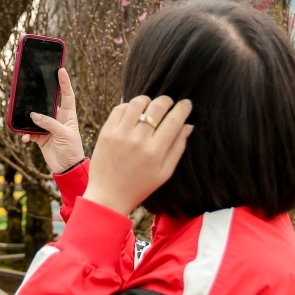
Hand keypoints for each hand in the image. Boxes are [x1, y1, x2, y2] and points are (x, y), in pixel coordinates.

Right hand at [22, 68, 84, 172]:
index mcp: (68, 116)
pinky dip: (26, 134)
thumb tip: (34, 116)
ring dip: (29, 119)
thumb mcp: (64, 134)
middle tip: (33, 88)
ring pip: (35, 117)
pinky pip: (30, 132)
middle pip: (48, 104)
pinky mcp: (41, 138)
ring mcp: (48, 128)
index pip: (67, 95)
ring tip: (25, 119)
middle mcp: (58, 119)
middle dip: (40, 97)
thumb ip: (50, 123)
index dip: (65, 83)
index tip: (61, 70)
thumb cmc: (72, 150)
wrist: (67, 168)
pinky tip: (25, 138)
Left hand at [83, 95, 192, 215]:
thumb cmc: (140, 186)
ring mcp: (119, 134)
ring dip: (148, 100)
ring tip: (150, 107)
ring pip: (137, 103)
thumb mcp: (164, 172)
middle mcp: (137, 140)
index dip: (183, 108)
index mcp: (155, 152)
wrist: (108, 194)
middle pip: (157, 107)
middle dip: (167, 101)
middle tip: (169, 104)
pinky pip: (119, 108)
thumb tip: (188, 125)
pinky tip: (134, 113)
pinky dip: (129, 105)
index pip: (174, 120)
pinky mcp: (106, 132)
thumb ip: (178, 148)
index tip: (186, 103)